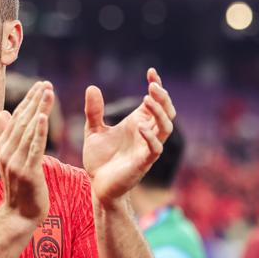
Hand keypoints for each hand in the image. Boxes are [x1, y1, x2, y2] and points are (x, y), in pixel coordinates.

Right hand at [0, 81, 53, 221]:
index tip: (40, 85)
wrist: (19, 215)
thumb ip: (8, 136)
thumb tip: (2, 113)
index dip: (28, 100)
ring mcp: (16, 161)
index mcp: (3, 146)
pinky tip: (44, 117)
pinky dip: (39, 132)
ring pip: (29, 130)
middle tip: (46, 83)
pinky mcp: (27, 171)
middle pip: (23, 120)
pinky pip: (34, 148)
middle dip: (35, 100)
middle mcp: (7, 151)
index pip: (17, 118)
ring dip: (39, 109)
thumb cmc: (20, 188)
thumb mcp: (11, 159)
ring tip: (48, 92)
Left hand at [82, 68, 175, 207]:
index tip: (151, 72)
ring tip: (147, 99)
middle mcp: (146, 134)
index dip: (156, 86)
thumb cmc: (100, 160)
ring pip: (166, 128)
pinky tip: (140, 127)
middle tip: (152, 85)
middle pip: (167, 112)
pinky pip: (155, 149)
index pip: (154, 102)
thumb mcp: (93, 130)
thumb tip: (91, 87)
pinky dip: (150, 137)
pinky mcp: (143, 163)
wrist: (97, 186)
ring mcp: (147, 148)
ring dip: (160, 113)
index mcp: (137, 124)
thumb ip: (93, 111)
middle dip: (163, 97)